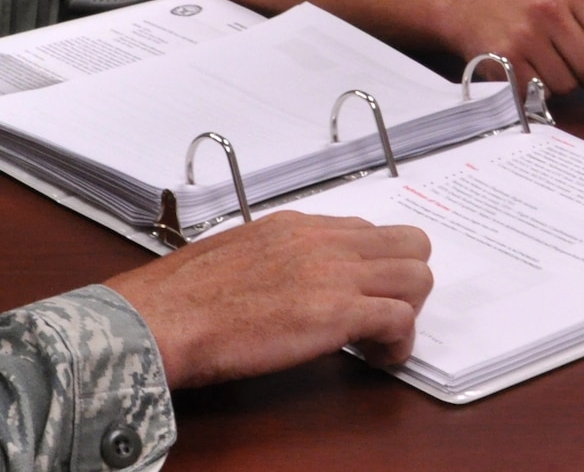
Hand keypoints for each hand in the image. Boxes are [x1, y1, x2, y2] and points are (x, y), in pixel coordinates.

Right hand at [104, 212, 433, 386]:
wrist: (165, 316)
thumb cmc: (185, 297)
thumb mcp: (236, 255)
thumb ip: (275, 258)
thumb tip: (289, 279)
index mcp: (296, 226)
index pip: (368, 231)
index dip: (375, 267)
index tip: (363, 294)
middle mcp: (322, 240)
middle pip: (409, 244)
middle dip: (407, 282)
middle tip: (381, 315)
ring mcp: (333, 273)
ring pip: (418, 276)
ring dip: (409, 312)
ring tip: (377, 340)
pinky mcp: (337, 312)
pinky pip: (402, 320)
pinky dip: (400, 344)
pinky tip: (376, 358)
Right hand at [433, 0, 583, 93]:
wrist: (468, 5)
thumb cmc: (526, 7)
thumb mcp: (571, 9)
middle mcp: (549, 10)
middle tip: (574, 68)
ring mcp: (525, 34)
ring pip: (568, 84)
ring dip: (562, 85)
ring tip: (545, 66)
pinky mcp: (505, 58)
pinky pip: (540, 92)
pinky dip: (539, 91)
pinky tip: (528, 73)